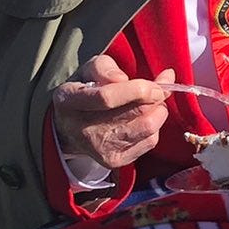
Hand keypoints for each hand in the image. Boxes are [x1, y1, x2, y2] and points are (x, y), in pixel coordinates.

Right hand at [51, 56, 170, 168]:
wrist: (71, 128)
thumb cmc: (85, 91)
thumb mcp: (87, 71)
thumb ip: (105, 67)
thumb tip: (122, 78)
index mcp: (69, 101)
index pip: (107, 98)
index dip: (138, 90)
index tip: (155, 85)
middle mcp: (82, 129)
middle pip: (134, 114)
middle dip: (154, 99)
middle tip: (159, 90)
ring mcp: (98, 149)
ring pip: (146, 128)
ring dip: (158, 112)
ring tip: (152, 103)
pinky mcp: (114, 161)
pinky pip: (149, 141)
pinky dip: (155, 127)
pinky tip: (145, 119)